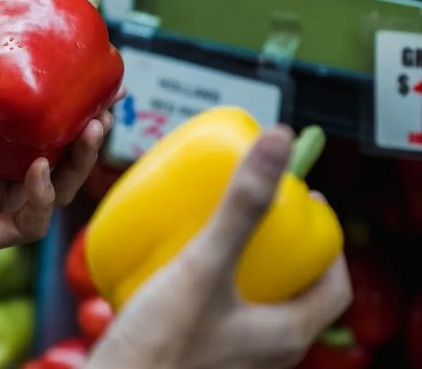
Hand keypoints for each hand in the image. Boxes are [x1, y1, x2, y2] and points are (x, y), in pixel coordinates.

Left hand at [0, 0, 122, 268]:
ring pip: (55, 188)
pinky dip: (41, 197)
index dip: (75, 95)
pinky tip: (40, 169)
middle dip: (90, 131)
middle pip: (58, 152)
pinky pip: (28, 221)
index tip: (99, 65)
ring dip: (78, 162)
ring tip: (90, 129)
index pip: (42, 114)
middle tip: (107, 105)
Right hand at [84, 126, 351, 368]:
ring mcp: (229, 355)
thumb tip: (277, 146)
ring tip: (215, 228)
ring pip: (250, 300)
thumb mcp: (204, 268)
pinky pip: (216, 311)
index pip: (333, 285)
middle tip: (256, 210)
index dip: (326, 241)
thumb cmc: (160, 350)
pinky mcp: (196, 354)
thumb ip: (241, 207)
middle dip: (277, 245)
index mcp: (285, 335)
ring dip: (241, 263)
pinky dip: (207, 282)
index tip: (306, 202)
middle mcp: (263, 351)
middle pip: (291, 289)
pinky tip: (175, 265)